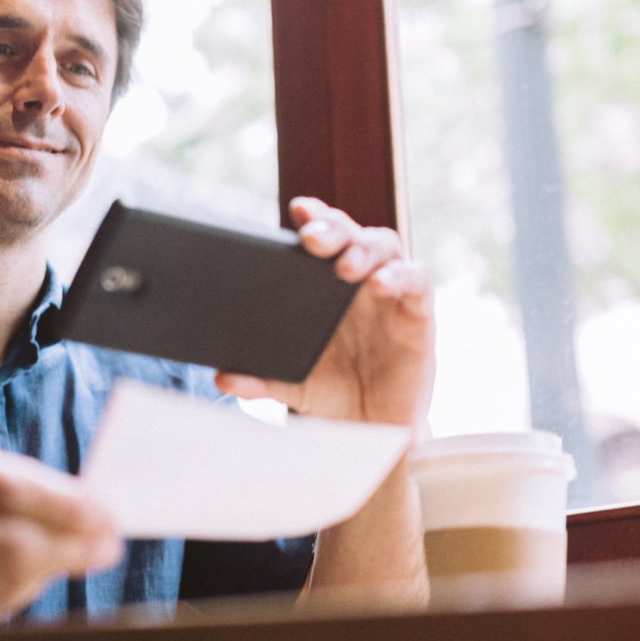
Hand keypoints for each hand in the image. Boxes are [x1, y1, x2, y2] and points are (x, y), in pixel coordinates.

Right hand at [0, 428, 121, 630]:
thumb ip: (5, 478)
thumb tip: (88, 505)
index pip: (4, 489)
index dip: (65, 506)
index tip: (109, 512)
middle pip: (7, 544)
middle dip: (70, 545)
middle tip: (109, 542)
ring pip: (2, 587)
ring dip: (50, 572)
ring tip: (76, 555)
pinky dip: (18, 596)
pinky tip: (30, 578)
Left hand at [214, 197, 432, 424]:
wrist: (369, 430)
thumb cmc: (332, 392)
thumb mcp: (289, 385)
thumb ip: (258, 378)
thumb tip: (222, 377)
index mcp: (323, 286)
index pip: (320, 237)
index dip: (312, 216)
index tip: (297, 210)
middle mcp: (357, 281)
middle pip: (350, 232)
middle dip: (332, 226)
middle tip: (312, 236)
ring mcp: (389, 294)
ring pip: (384, 246)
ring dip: (364, 247)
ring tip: (345, 265)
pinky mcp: (417, 315)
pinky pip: (417, 282)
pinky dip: (401, 276)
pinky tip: (381, 285)